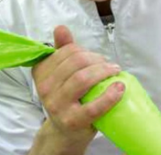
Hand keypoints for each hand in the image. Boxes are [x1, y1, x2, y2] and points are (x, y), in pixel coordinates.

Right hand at [31, 25, 124, 147]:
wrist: (65, 132)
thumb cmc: (67, 99)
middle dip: (97, 60)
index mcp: (40, 72)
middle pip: (76, 63)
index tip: (96, 58)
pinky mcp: (73, 120)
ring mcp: (57, 105)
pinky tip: (119, 89)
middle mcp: (44, 88)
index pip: (66, 51)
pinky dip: (110, 96)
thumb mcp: (61, 74)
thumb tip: (60, 28)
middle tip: (109, 66)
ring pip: (83, 79)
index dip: (85, 51)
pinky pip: (94, 105)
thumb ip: (61, 50)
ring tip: (115, 73)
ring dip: (104, 72)